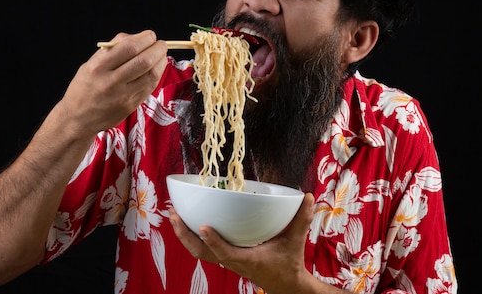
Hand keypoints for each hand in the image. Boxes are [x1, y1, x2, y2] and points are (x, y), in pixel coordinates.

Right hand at [58, 30, 168, 135]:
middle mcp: (111, 82)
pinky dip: (157, 74)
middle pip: (144, 61)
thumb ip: (112, 49)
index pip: (129, 47)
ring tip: (162, 55)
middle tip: (162, 44)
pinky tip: (157, 68)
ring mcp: (122, 96)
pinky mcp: (131, 106)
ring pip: (151, 75)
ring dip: (161, 62)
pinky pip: (150, 87)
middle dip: (158, 49)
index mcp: (98, 67)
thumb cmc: (85, 87)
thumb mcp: (90, 64)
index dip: (145, 39)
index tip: (150, 35)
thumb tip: (137, 37)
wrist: (78, 118)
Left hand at [170, 193, 316, 293]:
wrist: (286, 285)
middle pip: (201, 253)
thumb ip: (301, 219)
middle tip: (173, 214)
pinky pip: (204, 250)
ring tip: (174, 216)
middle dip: (184, 234)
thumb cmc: (288, 264)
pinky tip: (189, 223)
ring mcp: (227, 262)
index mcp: (248, 260)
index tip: (203, 226)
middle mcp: (233, 262)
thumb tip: (308, 196)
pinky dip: (194, 237)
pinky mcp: (226, 259)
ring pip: (199, 252)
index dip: (213, 241)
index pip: (226, 252)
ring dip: (184, 235)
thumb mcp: (295, 242)